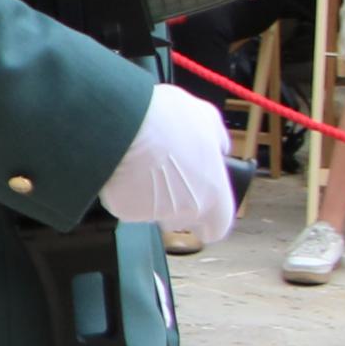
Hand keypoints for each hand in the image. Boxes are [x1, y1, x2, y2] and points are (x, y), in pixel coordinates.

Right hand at [101, 83, 237, 245]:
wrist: (126, 125)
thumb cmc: (171, 121)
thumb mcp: (207, 118)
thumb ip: (217, 140)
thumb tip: (220, 148)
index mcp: (214, 195)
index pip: (217, 227)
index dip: (210, 219)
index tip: (203, 207)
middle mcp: (186, 211)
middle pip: (182, 217)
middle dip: (175, 200)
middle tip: (166, 172)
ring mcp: (153, 213)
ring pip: (153, 210)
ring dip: (150, 194)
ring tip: (142, 163)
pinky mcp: (124, 209)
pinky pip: (127, 202)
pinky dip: (125, 189)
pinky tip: (124, 167)